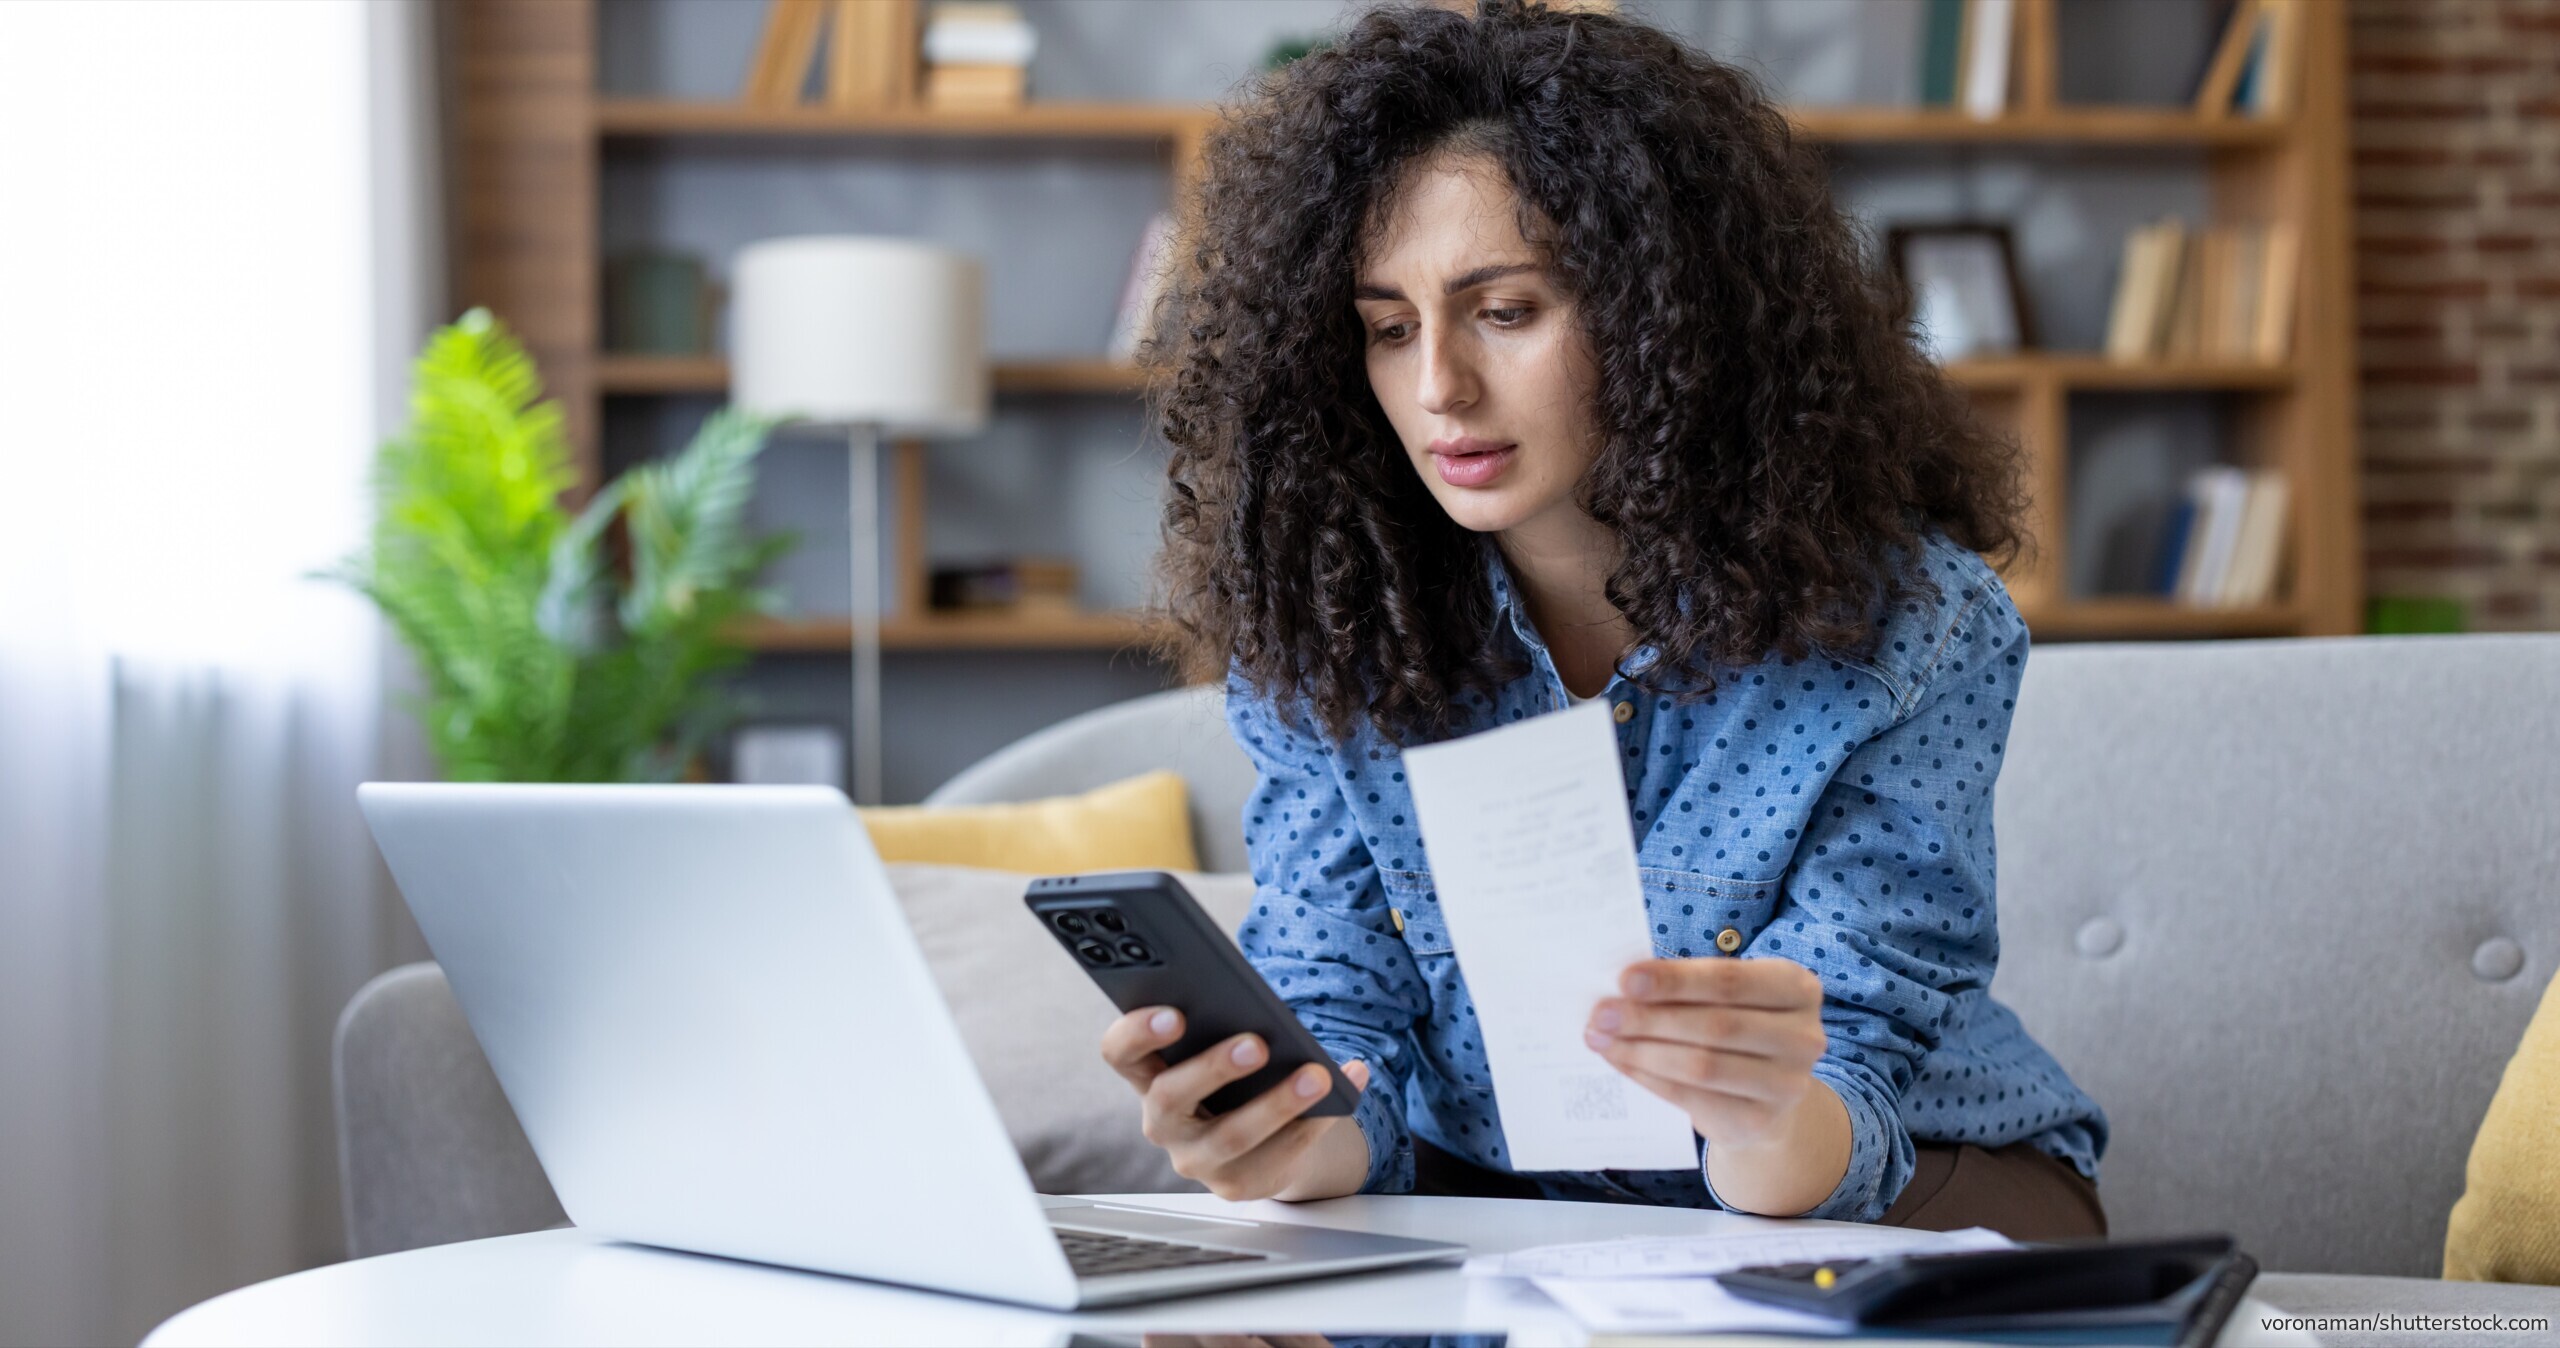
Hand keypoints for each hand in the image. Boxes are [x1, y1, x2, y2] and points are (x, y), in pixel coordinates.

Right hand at [1100, 1007, 1372, 1201]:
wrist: (1262, 1138)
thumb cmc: (1237, 1077)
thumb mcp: (1221, 1047)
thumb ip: (1223, 1026)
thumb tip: (1264, 1010)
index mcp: (1148, 1074)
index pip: (1119, 1053)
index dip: (1137, 1033)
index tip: (1174, 1013)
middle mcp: (1163, 1122)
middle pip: (1169, 1097)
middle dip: (1213, 1069)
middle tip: (1256, 1044)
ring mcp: (1196, 1159)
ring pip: (1231, 1136)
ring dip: (1278, 1103)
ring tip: (1317, 1074)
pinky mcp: (1238, 1184)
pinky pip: (1278, 1155)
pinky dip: (1319, 1119)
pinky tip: (1348, 1085)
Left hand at [1583, 956, 1828, 1150]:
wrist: (1767, 1098)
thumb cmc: (1737, 1028)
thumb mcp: (1727, 998)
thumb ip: (1687, 987)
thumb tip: (1621, 987)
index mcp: (1797, 988)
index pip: (1730, 980)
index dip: (1675, 980)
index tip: (1624, 979)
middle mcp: (1803, 1036)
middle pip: (1714, 1025)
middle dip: (1648, 1018)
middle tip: (1600, 1013)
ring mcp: (1787, 1084)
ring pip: (1701, 1065)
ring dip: (1641, 1050)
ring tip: (1601, 1038)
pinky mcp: (1760, 1121)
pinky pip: (1691, 1097)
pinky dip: (1648, 1078)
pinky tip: (1621, 1062)